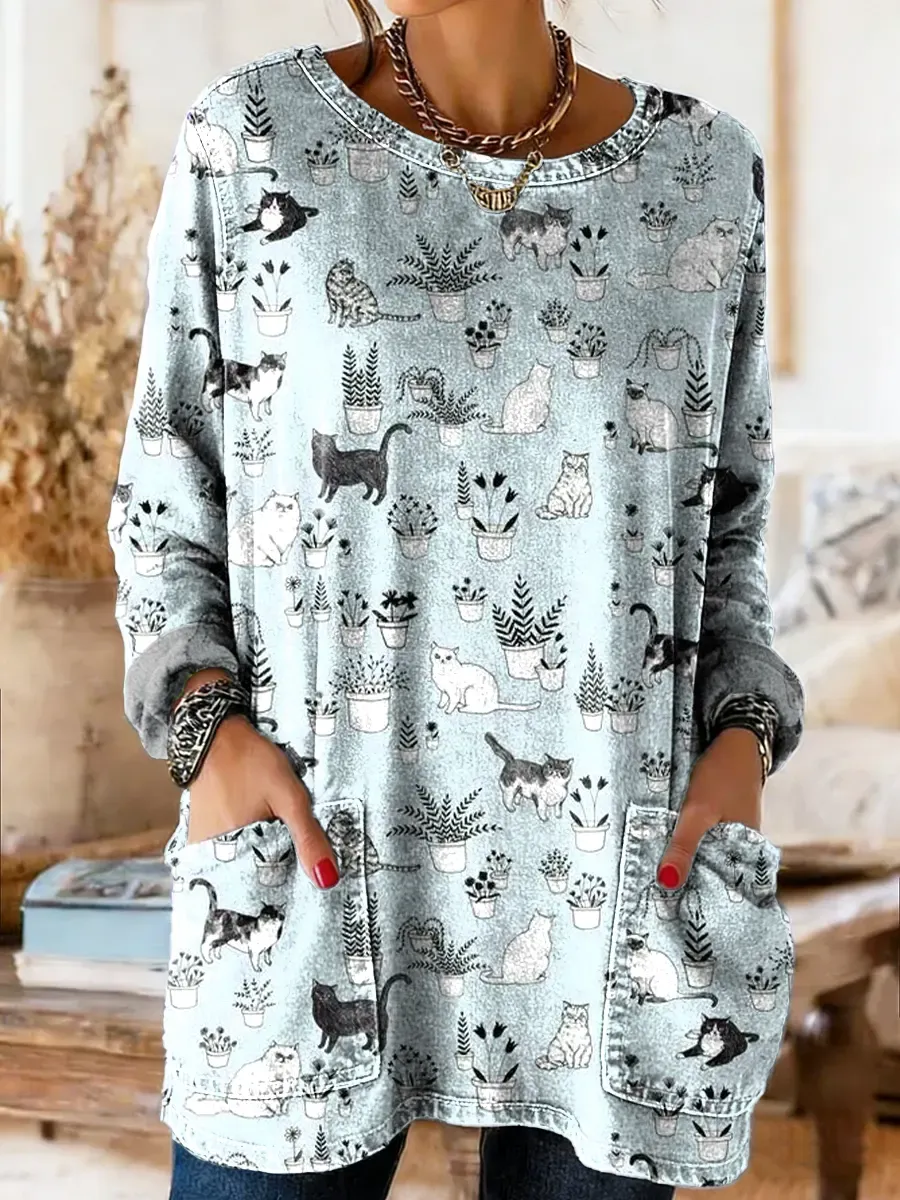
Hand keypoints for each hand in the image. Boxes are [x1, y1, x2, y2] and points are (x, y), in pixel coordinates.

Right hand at [185, 713, 339, 889]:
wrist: (215, 735)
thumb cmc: (250, 761)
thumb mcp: (289, 797)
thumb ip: (308, 837)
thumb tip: (327, 879)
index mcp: (232, 852)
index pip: (262, 892)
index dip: (285, 891)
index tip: (303, 891)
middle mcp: (211, 855)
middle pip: (249, 880)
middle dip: (273, 877)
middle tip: (293, 865)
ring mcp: (203, 845)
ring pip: (239, 866)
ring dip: (259, 862)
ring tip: (280, 850)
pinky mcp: (201, 834)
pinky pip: (228, 852)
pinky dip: (246, 849)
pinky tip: (261, 838)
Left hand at [656, 727, 762, 890]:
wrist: (736, 741)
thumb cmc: (722, 776)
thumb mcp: (698, 812)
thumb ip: (684, 846)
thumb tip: (667, 883)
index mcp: (746, 855)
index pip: (723, 891)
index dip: (700, 904)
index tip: (671, 917)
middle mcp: (742, 850)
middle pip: (712, 876)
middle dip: (688, 888)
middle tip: (656, 905)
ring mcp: (733, 837)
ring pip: (706, 859)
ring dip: (685, 867)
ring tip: (655, 886)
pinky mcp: (722, 824)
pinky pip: (703, 844)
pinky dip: (687, 849)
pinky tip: (667, 854)